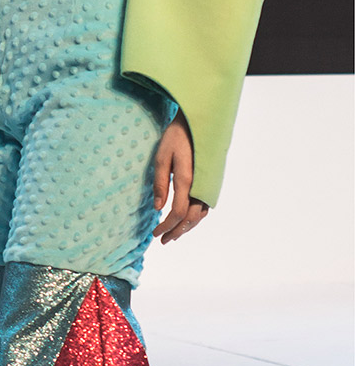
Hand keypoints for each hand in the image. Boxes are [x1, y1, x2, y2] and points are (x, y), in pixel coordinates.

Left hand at [152, 109, 208, 243]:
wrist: (197, 124)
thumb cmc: (175, 139)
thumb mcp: (161, 158)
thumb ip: (160, 184)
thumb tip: (157, 208)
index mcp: (187, 180)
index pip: (177, 213)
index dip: (166, 226)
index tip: (155, 233)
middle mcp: (201, 186)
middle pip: (190, 218)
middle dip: (176, 231)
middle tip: (162, 240)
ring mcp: (208, 185)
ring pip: (200, 215)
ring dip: (186, 227)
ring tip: (173, 234)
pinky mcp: (210, 183)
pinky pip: (204, 206)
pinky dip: (194, 217)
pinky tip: (185, 219)